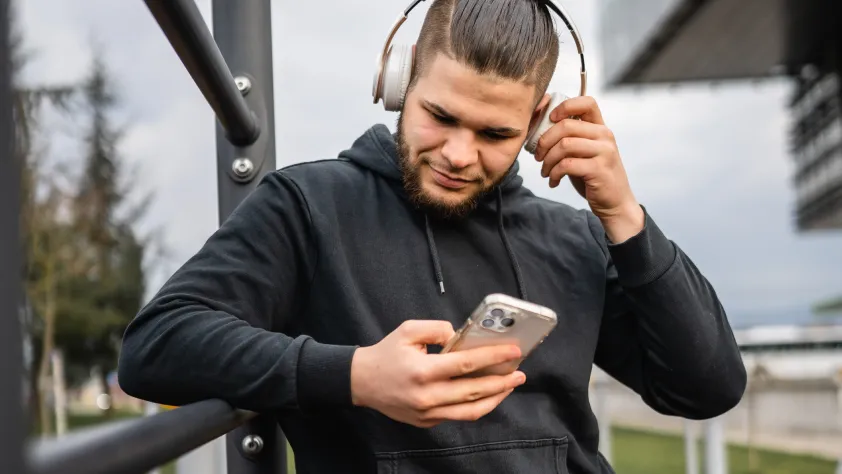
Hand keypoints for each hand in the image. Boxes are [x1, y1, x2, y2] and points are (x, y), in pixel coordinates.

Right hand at [350, 320, 525, 427]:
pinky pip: (458, 415)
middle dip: (502, 382)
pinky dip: (477, 406)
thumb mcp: (408, 330)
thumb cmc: (386, 353)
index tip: (514, 351)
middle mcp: (427, 395)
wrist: (361, 382)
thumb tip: (461, 337)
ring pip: (471, 411)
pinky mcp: (427, 422)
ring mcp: (428, 413)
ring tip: (510, 386)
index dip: (493, 357)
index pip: (467, 364)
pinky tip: (488, 394)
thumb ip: (436, 329)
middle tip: (520, 373)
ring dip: (495, 399)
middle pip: (475, 391)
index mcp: (423, 371)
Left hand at [534, 96, 644, 242]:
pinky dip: (554, 173)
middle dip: (544, 141)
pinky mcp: (599, 169)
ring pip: (564, 145)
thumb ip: (569, 137)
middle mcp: (604, 136)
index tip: (551, 120)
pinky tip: (553, 181)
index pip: (586, 102)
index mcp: (600, 127)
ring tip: (545, 171)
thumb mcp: (582, 151)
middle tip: (538, 156)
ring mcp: (604, 152)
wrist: (614, 202)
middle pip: (566, 125)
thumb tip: (538, 121)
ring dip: (547, 160)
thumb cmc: (593, 175)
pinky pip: (566, 165)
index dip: (565, 107)